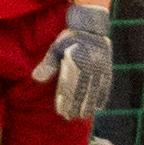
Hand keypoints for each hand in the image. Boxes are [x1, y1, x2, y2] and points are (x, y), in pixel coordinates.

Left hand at [41, 2, 112, 125]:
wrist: (91, 26)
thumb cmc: (70, 37)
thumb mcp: (56, 48)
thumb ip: (48, 64)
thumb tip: (36, 79)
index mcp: (75, 63)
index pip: (69, 87)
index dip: (65, 101)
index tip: (61, 111)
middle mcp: (88, 67)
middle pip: (81, 91)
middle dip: (75, 106)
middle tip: (70, 118)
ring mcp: (99, 68)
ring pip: (94, 91)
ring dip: (88, 105)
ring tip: (83, 116)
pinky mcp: (107, 68)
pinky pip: (106, 85)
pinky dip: (102, 97)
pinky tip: (99, 107)